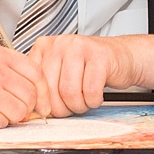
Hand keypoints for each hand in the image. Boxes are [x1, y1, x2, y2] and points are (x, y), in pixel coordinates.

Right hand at [0, 46, 51, 128]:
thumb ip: (9, 73)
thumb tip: (35, 96)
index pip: (37, 73)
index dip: (43, 92)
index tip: (41, 103)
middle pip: (31, 95)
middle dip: (26, 108)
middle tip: (11, 109)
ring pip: (20, 112)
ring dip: (10, 117)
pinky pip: (2, 124)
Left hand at [24, 33, 153, 116]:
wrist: (121, 57)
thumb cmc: (88, 68)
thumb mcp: (59, 71)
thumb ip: (44, 85)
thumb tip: (32, 110)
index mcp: (44, 46)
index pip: (34, 83)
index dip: (42, 103)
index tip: (49, 110)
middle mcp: (60, 43)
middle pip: (52, 91)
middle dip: (63, 108)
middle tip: (72, 107)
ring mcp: (80, 47)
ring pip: (70, 92)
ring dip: (79, 106)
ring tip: (85, 101)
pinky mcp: (100, 56)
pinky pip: (91, 91)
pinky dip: (94, 101)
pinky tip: (96, 95)